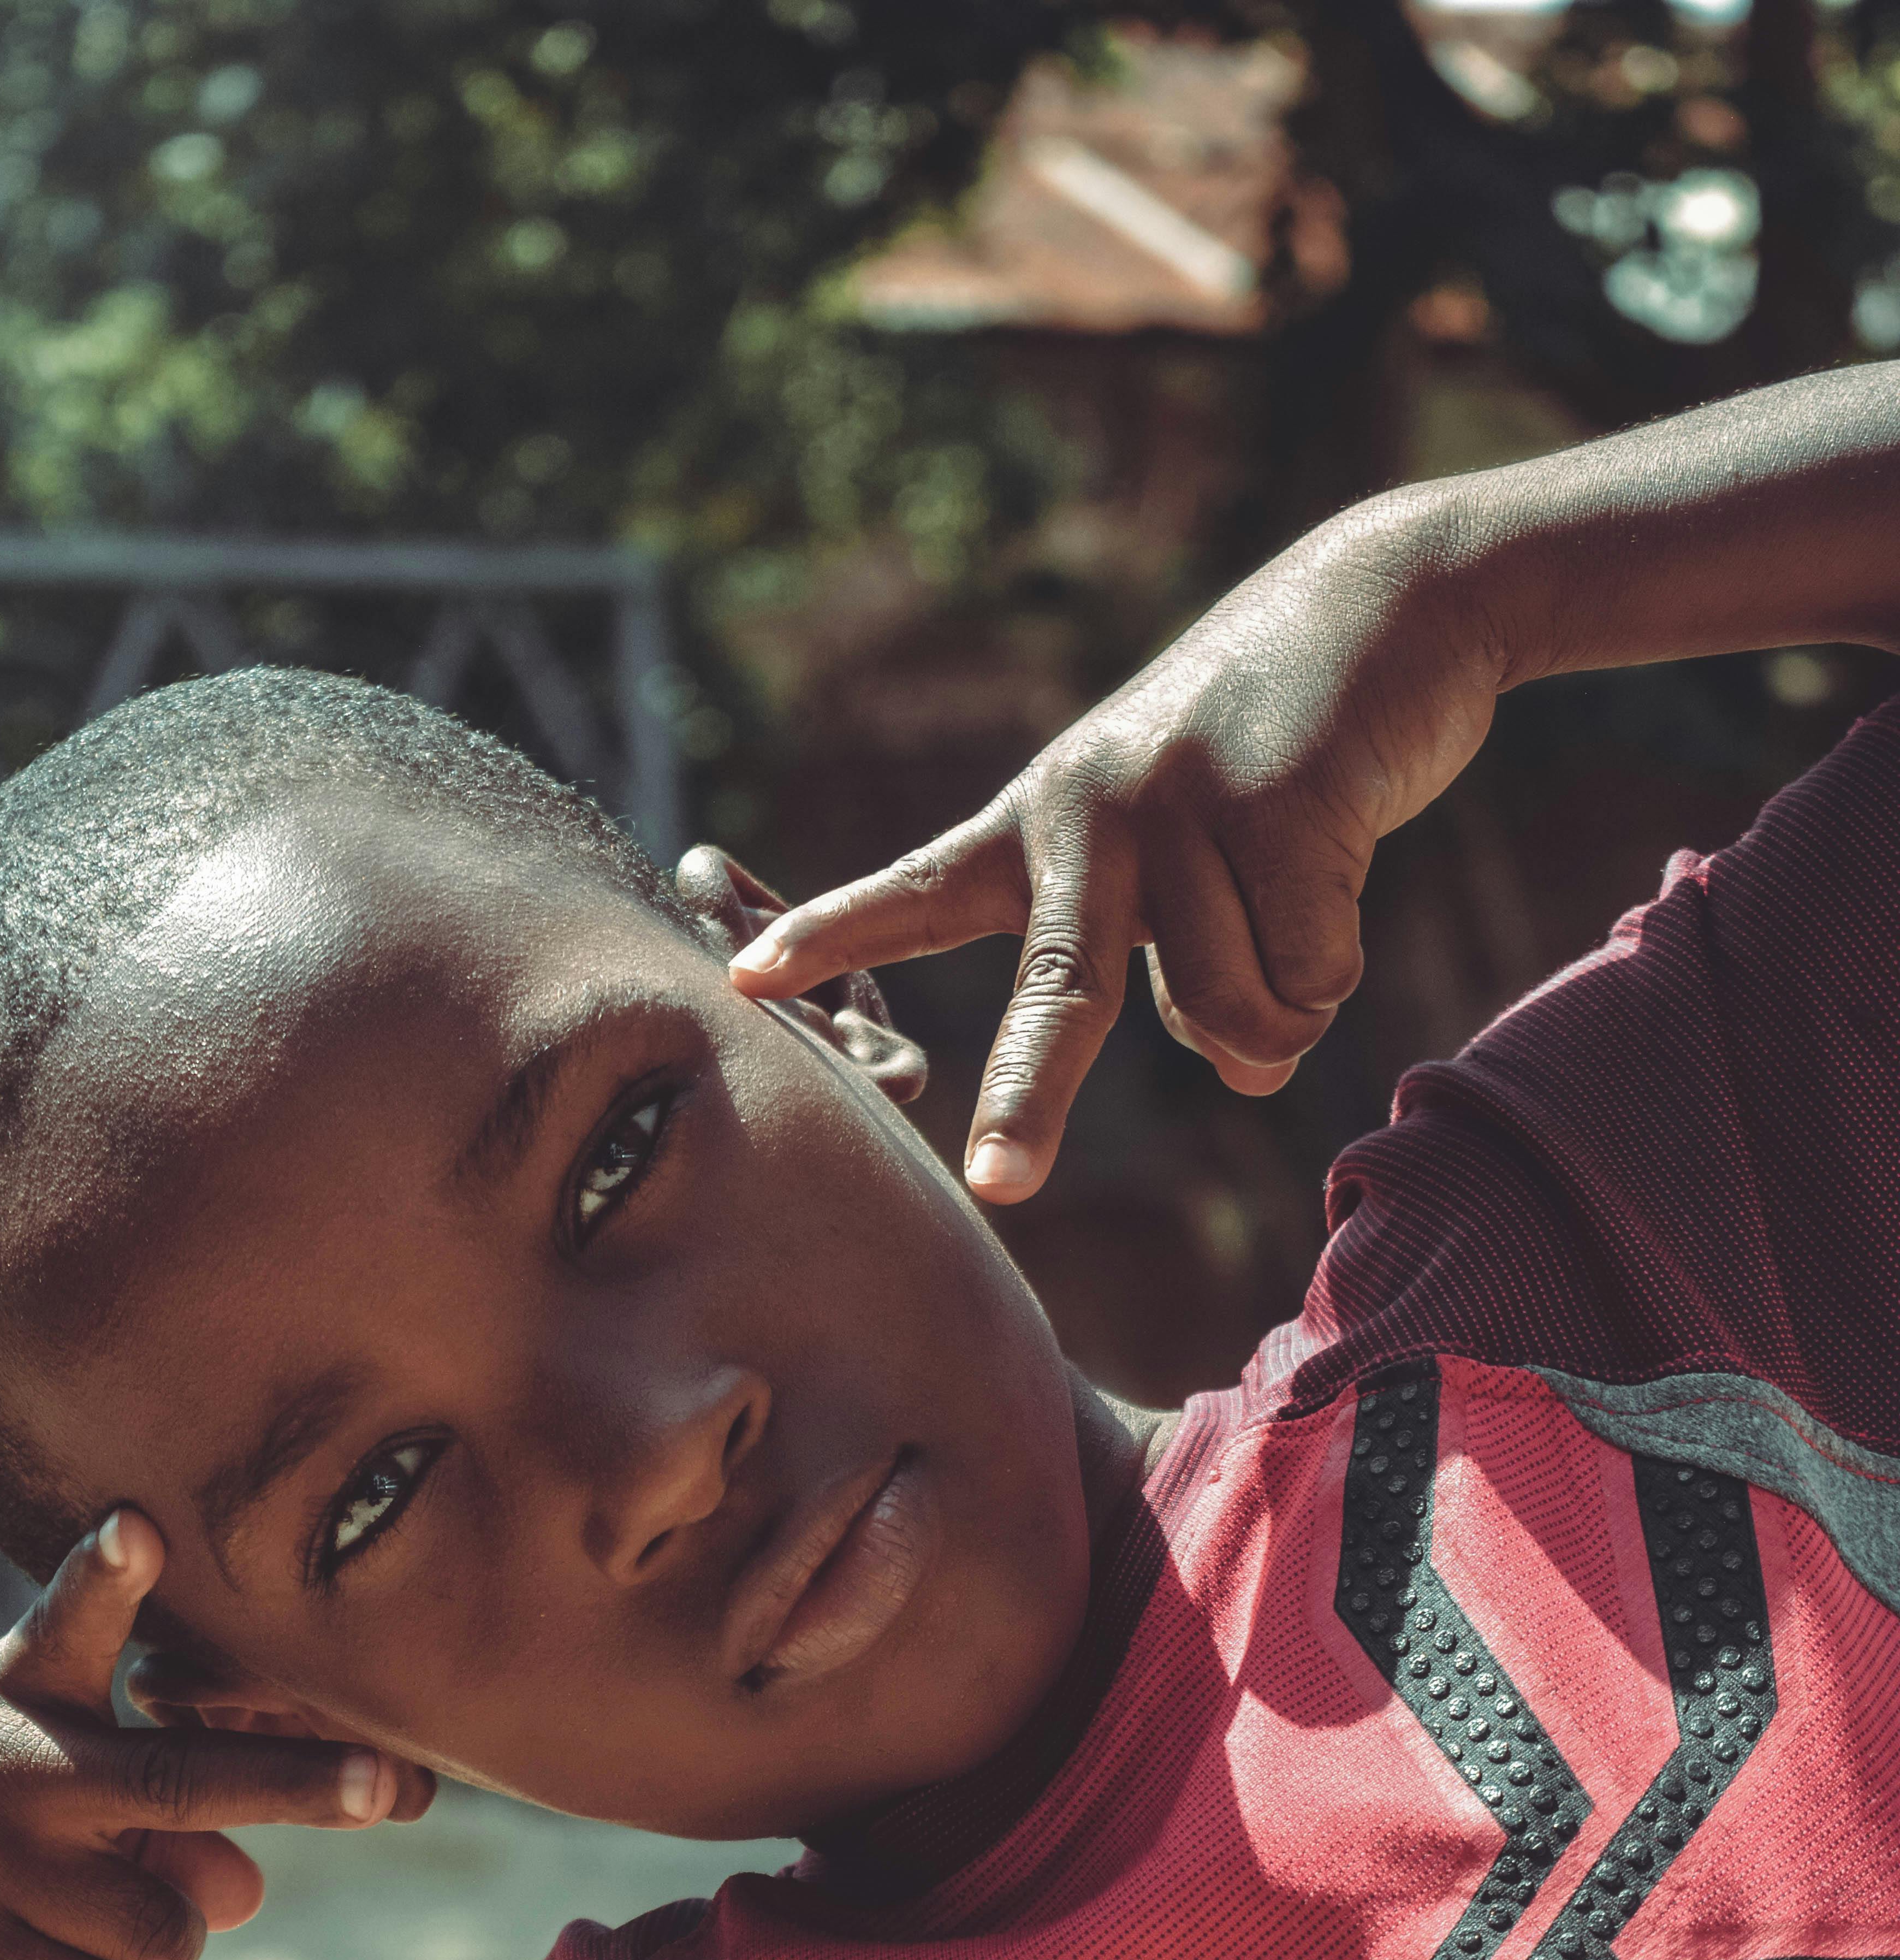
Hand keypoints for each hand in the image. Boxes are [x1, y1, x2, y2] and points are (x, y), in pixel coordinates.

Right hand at [0, 1511, 434, 1959]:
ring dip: (155, 1938)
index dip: (110, 1574)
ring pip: (173, 1923)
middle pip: (182, 1782)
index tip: (140, 1528)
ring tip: (65, 1916)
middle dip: (302, 1786)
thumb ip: (142, 1816)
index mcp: (10, 1704)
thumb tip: (248, 1889)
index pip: (71, 1624)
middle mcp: (10, 1778)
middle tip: (390, 1785)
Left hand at [730, 488, 1502, 1200]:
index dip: (834, 939)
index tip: (745, 981)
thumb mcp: (1192, 861)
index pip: (920, 892)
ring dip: (1282, 1004)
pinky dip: (1334, 964)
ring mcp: (1181, 803)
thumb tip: (1246, 1073)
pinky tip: (1340, 868)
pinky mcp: (1279, 804)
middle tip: (1000, 1184)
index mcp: (1040, 824)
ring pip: (1230, 1013)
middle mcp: (1091, 811)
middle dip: (1029, 1095)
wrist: (1384, 605)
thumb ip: (1187, 977)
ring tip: (1297, 908)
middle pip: (1059, 991)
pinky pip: (1307, 974)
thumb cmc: (1264, 755)